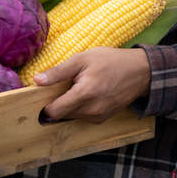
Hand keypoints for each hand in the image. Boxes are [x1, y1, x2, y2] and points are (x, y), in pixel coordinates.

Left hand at [34, 47, 149, 123]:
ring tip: (80, 87)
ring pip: (72, 117)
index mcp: (84, 94)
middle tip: (66, 85)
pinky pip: (84, 117)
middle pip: (62, 115)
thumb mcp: (82, 59)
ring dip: (71, 106)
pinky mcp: (104, 118)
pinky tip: (89, 94)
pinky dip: (82, 108)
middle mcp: (92, 110)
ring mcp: (99, 116)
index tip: (45, 94)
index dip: (45, 105)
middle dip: (59, 102)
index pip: (54, 112)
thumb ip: (58, 72)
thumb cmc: (110, 61)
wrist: (139, 71)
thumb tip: (37, 81)